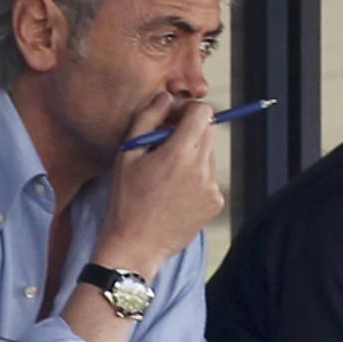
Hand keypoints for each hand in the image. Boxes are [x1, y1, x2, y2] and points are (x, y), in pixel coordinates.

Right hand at [95, 92, 223, 275]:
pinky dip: (197, 177)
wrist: (137, 244)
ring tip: (167, 174)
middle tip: (165, 145)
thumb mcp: (128, 154)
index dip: (189, 111)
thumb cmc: (126, 199)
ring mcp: (212, 188)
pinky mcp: (216, 203)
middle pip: (209, 131)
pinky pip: (210, 177)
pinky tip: (175, 192)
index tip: (173, 119)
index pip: (204, 113)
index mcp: (179, 154)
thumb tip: (166, 97)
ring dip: (193, 155)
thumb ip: (147, 119)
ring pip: (209, 154)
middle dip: (190, 131)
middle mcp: (202, 169)